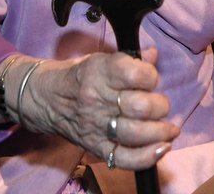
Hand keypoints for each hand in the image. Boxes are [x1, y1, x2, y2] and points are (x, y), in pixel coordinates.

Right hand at [19, 50, 177, 169]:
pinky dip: (147, 157)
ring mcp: (95, 126)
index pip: (134, 74)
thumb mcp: (100, 60)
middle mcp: (97, 99)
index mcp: (98, 72)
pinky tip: (161, 148)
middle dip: (160, 106)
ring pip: (135, 133)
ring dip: (160, 132)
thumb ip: (129, 59)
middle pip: (139, 107)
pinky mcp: (95, 147)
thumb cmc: (78, 77)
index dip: (151, 76)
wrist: (44, 98)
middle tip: (160, 105)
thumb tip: (153, 55)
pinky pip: (125, 158)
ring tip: (169, 129)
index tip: (151, 78)